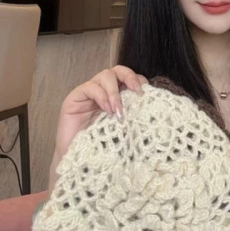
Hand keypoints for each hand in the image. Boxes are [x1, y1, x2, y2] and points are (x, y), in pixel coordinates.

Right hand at [49, 66, 147, 192]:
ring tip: (119, 111)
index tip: (147, 95)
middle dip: (130, 77)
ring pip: (105, 75)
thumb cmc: (104, 145)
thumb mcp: (125, 128)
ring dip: (115, 92)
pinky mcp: (75, 97)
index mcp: (118, 95)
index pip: (130, 78)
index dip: (140, 81)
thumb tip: (154, 107)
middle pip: (118, 70)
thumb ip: (135, 115)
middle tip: (137, 91)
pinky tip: (107, 111)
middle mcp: (105, 91)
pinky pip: (90, 87)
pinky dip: (102, 97)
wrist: (80, 160)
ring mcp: (89, 93)